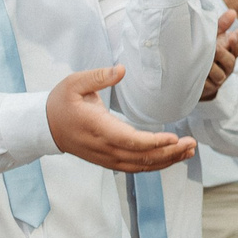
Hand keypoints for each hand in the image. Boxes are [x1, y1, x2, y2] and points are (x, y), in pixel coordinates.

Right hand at [46, 66, 197, 173]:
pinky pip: (136, 167)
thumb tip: (121, 70)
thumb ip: (99, 76)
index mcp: (98, 128)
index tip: (174, 138)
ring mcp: (107, 158)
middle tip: (191, 144)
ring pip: (141, 166)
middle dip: (169, 153)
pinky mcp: (109, 161)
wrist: (45, 127)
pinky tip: (172, 157)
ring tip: (189, 151)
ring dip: (167, 161)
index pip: (130, 141)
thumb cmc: (61, 103)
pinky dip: (156, 165)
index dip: (154, 143)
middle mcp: (104, 148)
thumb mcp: (75, 83)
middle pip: (141, 157)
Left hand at [201, 8, 237, 100]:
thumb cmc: (203, 52)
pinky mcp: (208, 89)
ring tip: (203, 61)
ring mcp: (218, 79)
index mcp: (229, 53)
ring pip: (219, 75)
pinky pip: (206, 85)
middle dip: (223, 54)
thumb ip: (221, 25)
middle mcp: (226, 67)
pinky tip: (195, 73)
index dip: (237, 44)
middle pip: (231, 62)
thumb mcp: (212, 37)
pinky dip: (202, 79)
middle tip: (216, 47)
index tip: (233, 35)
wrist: (189, 73)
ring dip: (212, 67)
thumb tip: (232, 12)